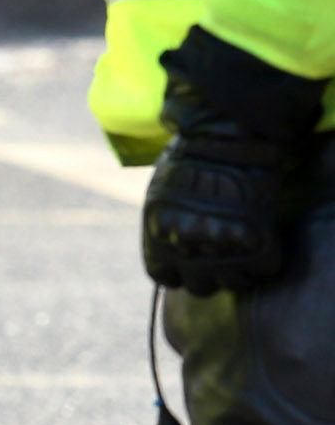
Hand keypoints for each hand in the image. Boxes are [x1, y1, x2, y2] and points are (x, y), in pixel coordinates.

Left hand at [144, 28, 324, 294]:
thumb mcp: (160, 193)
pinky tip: (261, 240)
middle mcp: (187, 247)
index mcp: (158, 235)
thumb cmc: (188, 159)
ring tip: (240, 247)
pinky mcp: (257, 244)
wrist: (225, 138)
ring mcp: (223, 248)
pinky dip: (266, 260)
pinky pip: (265, 269)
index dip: (178, 272)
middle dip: (209, 273)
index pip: (165, 277)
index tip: (188, 266)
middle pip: (200, 286)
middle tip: (219, 255)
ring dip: (238, 270)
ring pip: (234, 284)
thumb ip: (165, 226)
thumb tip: (172, 248)